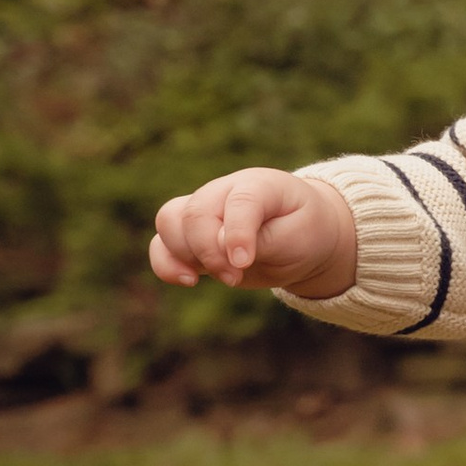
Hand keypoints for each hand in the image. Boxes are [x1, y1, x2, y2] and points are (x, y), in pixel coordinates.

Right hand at [149, 169, 359, 298]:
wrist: (304, 238)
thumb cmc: (304, 232)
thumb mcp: (299, 239)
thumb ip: (262, 241)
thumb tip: (217, 243)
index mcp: (257, 184)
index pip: (238, 201)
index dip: (236, 233)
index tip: (243, 263)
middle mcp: (223, 191)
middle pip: (195, 213)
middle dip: (209, 251)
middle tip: (235, 278)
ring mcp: (204, 210)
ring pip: (169, 222)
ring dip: (185, 256)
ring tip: (219, 277)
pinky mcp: (192, 236)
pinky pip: (161, 244)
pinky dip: (166, 265)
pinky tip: (188, 281)